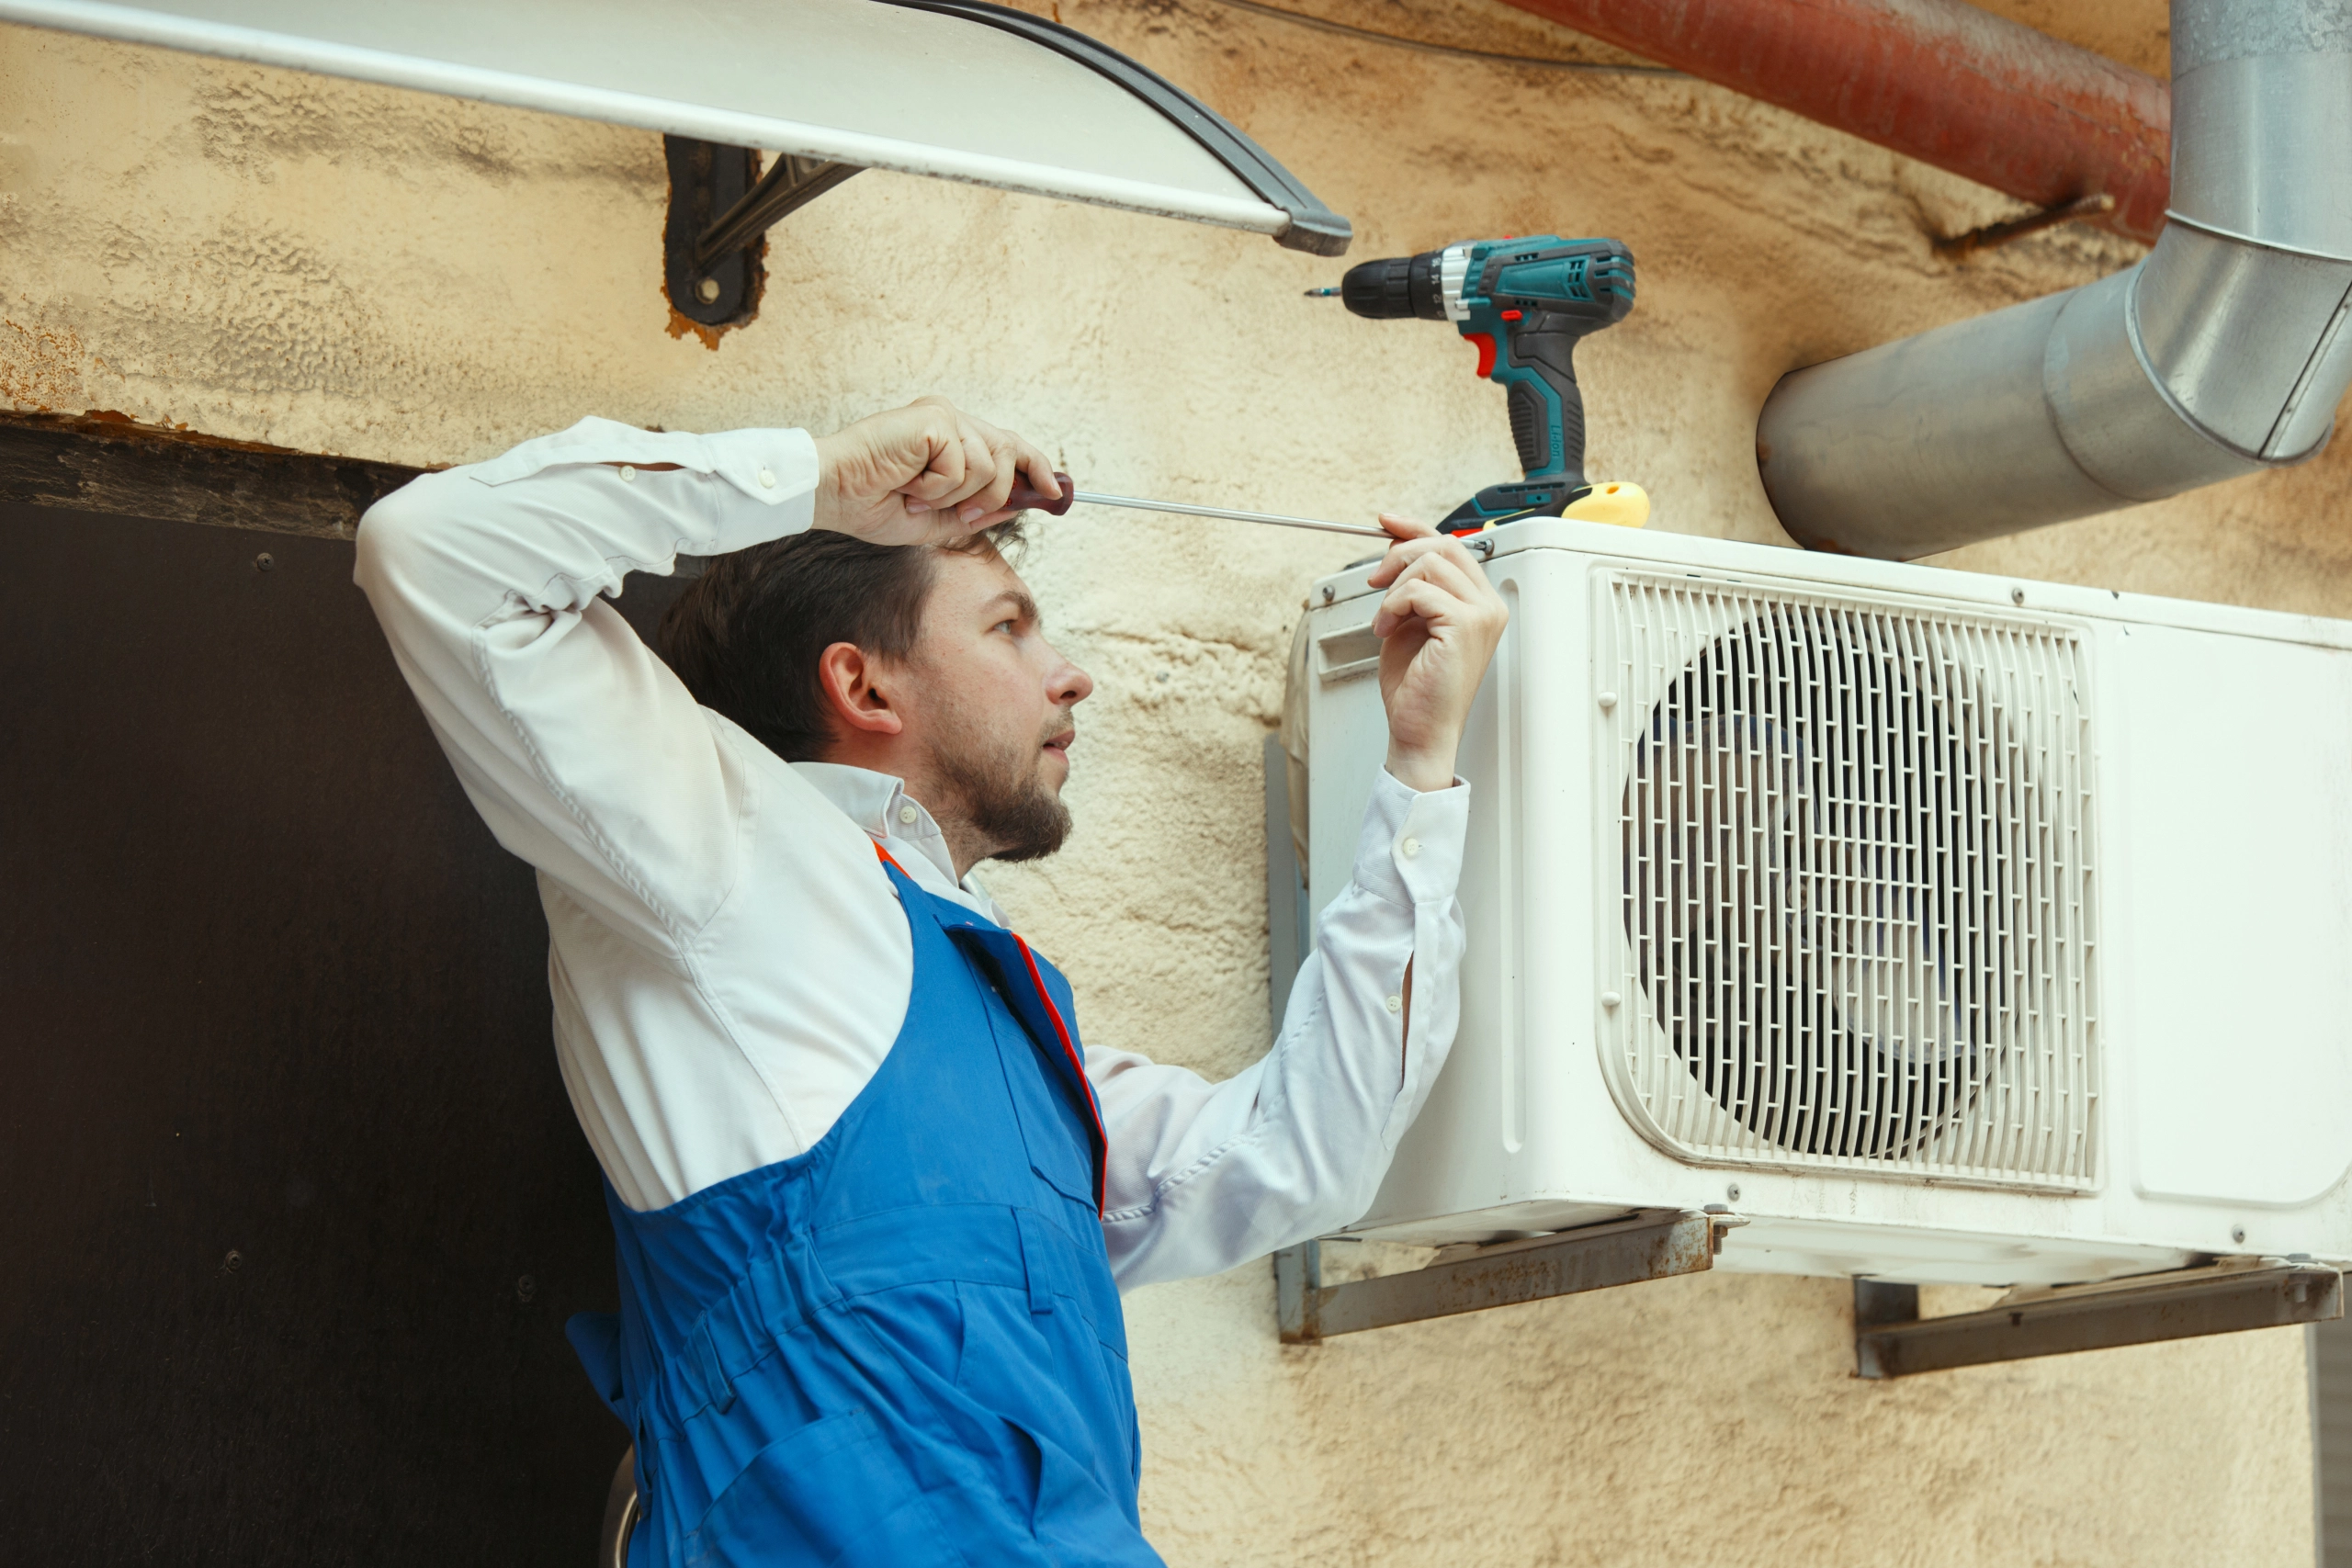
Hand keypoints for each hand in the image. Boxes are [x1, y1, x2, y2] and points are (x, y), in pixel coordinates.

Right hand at [810, 396, 1058, 545]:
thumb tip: (1021, 507)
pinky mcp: (934, 418)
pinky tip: (908, 482)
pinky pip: (962, 465)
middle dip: (998, 491)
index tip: (1055, 491)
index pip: (1008, 446)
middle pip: (1009, 451)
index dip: (1036, 467)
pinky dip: (937, 487)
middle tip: (962, 510)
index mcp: (952, 438)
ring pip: (988, 464)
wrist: (833, 494)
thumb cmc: (873, 505)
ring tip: (916, 495)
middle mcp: (951, 420)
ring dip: (955, 494)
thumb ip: (978, 512)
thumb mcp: (938, 519)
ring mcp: (943, 416)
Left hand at [1364, 516, 1508, 791]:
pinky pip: (1418, 590)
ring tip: (1384, 620)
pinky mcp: (1465, 625)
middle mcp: (1488, 605)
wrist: (1419, 728)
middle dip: (1399, 555)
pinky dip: (1392, 606)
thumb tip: (1396, 548)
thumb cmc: (1416, 685)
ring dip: (1392, 588)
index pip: (1451, 546)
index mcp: (1480, 602)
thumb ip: (1411, 584)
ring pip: (1428, 564)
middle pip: (1443, 545)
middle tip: (1375, 580)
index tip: (1386, 523)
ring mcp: (1481, 614)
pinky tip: (1387, 629)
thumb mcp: (1409, 620)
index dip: (1415, 528)